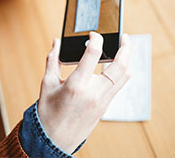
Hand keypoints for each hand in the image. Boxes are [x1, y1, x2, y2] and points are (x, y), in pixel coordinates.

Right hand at [38, 32, 131, 153]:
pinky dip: (120, 73)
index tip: (93, 34)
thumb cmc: (48, 112)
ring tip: (123, 49)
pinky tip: (115, 66)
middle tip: (125, 37)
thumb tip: (57, 42)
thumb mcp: (47, 84)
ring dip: (127, 60)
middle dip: (126, 48)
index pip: (93, 54)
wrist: (55, 140)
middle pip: (120, 66)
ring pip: (124, 76)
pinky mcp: (105, 107)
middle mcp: (94, 93)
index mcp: (77, 85)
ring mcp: (103, 101)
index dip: (96, 39)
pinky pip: (119, 86)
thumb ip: (53, 60)